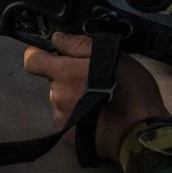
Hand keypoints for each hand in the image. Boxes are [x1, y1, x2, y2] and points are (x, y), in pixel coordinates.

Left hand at [23, 32, 171, 160]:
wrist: (140, 134)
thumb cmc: (130, 91)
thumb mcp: (112, 57)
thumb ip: (79, 45)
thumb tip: (57, 38)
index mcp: (63, 74)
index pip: (32, 60)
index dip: (38, 53)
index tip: (52, 53)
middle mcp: (56, 95)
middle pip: (53, 79)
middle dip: (68, 75)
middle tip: (94, 77)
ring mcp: (61, 116)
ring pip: (62, 97)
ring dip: (74, 94)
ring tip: (100, 98)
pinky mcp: (68, 134)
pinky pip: (69, 116)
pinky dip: (79, 112)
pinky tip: (98, 114)